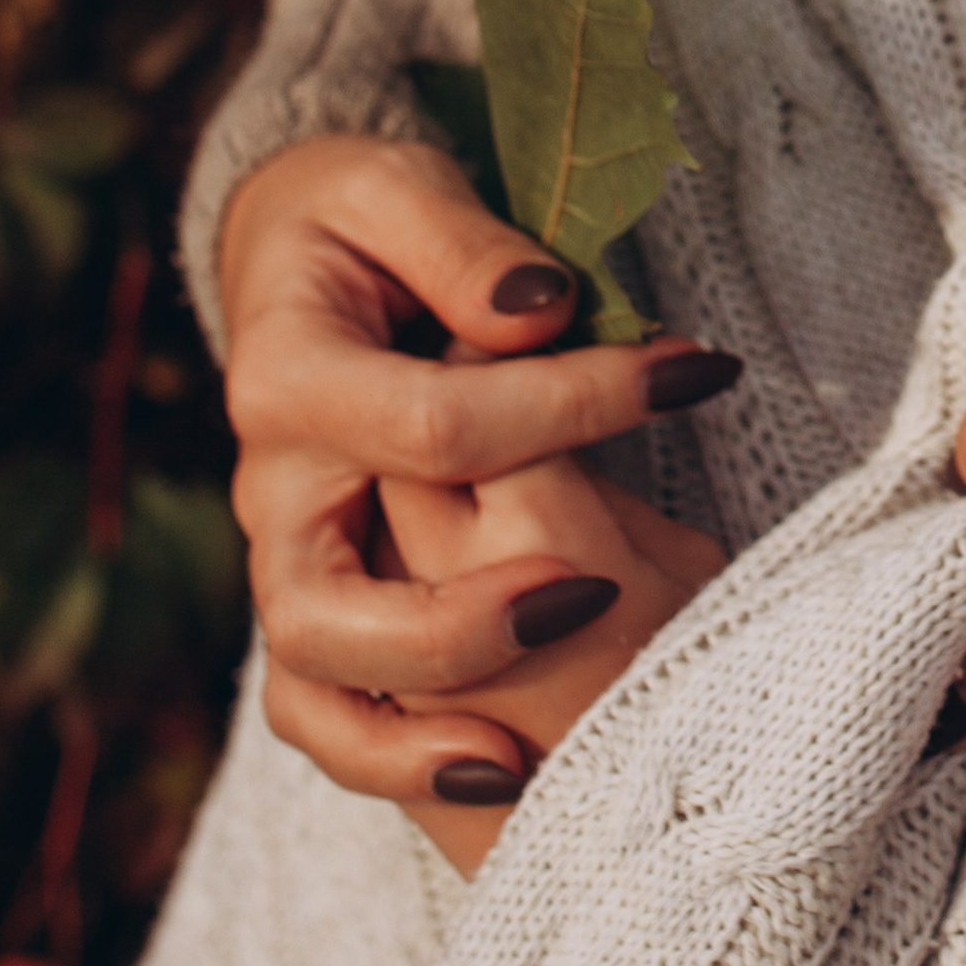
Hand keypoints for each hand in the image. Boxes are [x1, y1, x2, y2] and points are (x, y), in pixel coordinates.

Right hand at [222, 134, 740, 817]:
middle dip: (458, 625)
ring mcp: (292, 560)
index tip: (689, 375)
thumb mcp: (399, 190)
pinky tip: (498, 775)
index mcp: (287, 378)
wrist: (291, 258)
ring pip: (318, 683)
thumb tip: (539, 312)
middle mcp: (275, 490)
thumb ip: (462, 249)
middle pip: (327, 602)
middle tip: (594, 596)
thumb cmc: (360, 220)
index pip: (432, 423)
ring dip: (414, 728)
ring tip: (524, 754)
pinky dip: (393, 760)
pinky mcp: (324, 604)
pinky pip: (327, 715)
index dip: (574, 402)